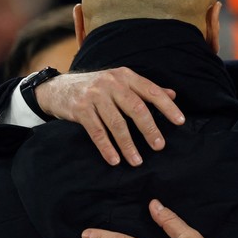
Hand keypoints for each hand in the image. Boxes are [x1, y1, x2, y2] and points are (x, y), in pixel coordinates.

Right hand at [35, 68, 184, 165]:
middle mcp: (111, 83)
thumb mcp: (120, 81)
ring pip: (117, 123)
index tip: (180, 121)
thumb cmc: (96, 87)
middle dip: (150, 129)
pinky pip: (97, 131)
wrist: (57, 87)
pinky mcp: (80, 109)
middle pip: (136, 108)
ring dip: (128, 145)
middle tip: (159, 146)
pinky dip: (107, 147)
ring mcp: (95, 95)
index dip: (167, 106)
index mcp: (125, 76)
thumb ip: (145, 88)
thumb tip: (173, 94)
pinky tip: (115, 160)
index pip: (151, 91)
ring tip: (137, 161)